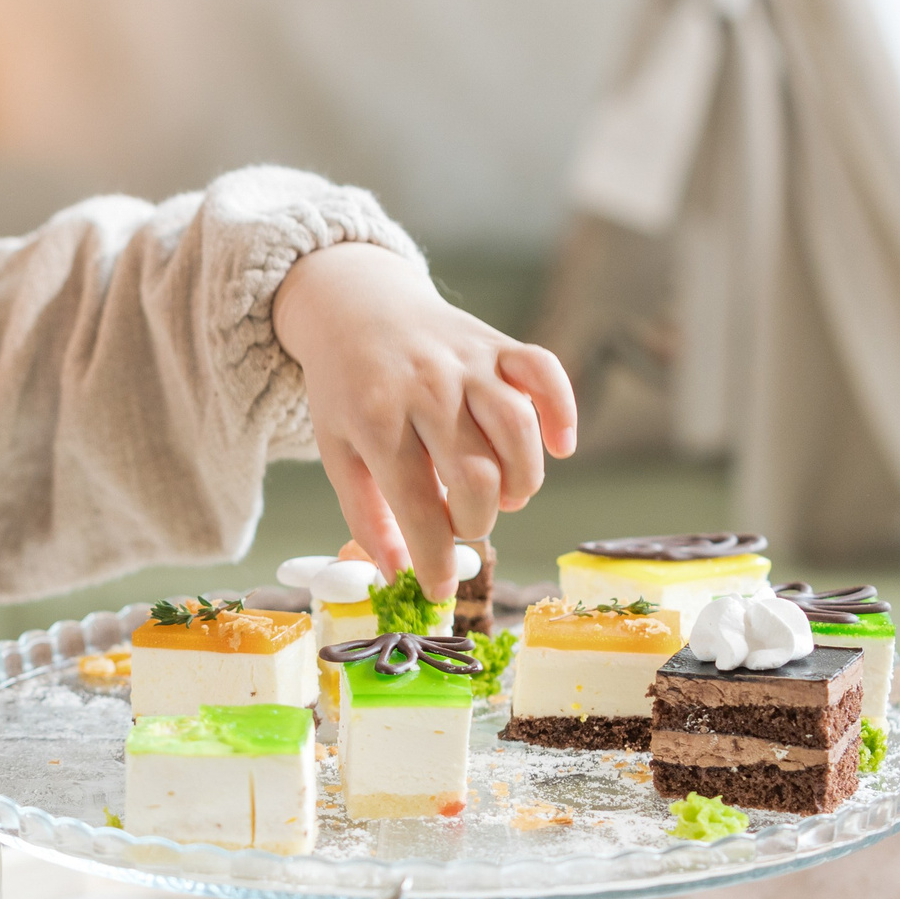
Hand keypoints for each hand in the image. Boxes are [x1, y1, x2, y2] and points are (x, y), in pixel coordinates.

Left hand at [272, 244, 575, 601]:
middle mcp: (425, 389)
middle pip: (476, 474)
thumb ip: (365, 515)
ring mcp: (466, 363)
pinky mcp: (498, 344)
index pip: (416, 505)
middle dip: (477, 520)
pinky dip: (562, 411)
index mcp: (376, 421)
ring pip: (517, 429)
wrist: (355, 305)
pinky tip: (559, 446)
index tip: (439, 593)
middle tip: (466, 524)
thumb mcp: (337, 450)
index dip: (434, 558)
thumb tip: (396, 577)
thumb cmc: (347, 389)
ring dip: (523, 479)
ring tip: (506, 495)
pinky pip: (545, 372)